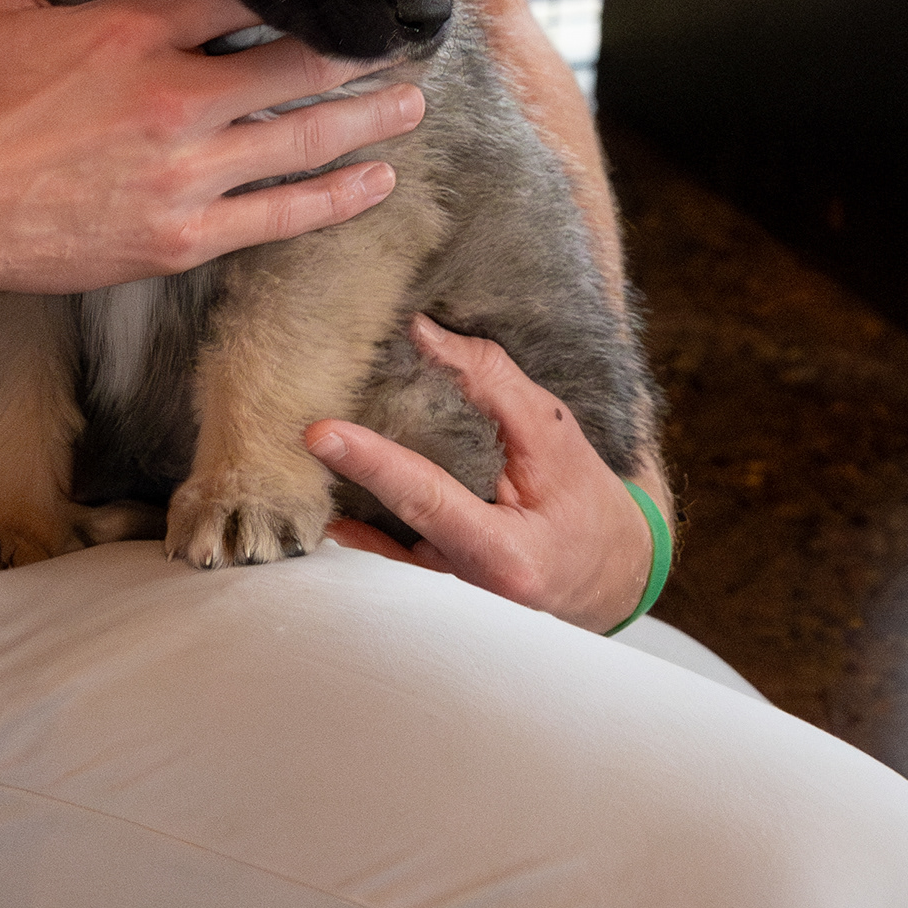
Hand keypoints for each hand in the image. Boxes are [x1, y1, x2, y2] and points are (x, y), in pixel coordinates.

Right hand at [0, 0, 425, 298]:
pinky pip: (280, 215)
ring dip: (367, 119)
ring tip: (412, 104)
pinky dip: (335, 197)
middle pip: (295, 63)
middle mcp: (175, 98)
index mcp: (135, 31)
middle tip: (405, 40)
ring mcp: (185, 174)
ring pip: (303, 138)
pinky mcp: (181, 236)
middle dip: (357, 51)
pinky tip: (376, 181)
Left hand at [305, 314, 665, 632]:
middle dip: (346, 462)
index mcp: (504, 551)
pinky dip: (358, 499)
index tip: (321, 433)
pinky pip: (383, 534)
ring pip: (380, 522)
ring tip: (309, 433)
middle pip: (390, 508)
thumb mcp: (552, 430)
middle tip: (301, 413)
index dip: (372, 461)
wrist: (606, 570)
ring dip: (345, 478)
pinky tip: (329, 476)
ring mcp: (441, 574)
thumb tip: (421, 333)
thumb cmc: (588, 502)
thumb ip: (489, 380)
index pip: (427, 497)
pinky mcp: (428, 565)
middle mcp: (463, 573)